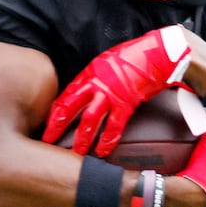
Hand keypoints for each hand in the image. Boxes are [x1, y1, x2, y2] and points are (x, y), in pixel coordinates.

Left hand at [42, 25, 190, 155]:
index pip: (66, 94)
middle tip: (48, 140)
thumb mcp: (107, 63)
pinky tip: (103, 152)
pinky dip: (108, 140)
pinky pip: (114, 125)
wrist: (158, 52)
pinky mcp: (126, 102)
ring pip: (89, 120)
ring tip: (77, 153)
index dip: (55, 111)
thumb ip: (96, 77)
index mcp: (89, 73)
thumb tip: (88, 90)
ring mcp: (110, 93)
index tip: (47, 123)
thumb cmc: (135, 56)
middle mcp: (96, 82)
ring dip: (82, 138)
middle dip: (57, 125)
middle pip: (70, 107)